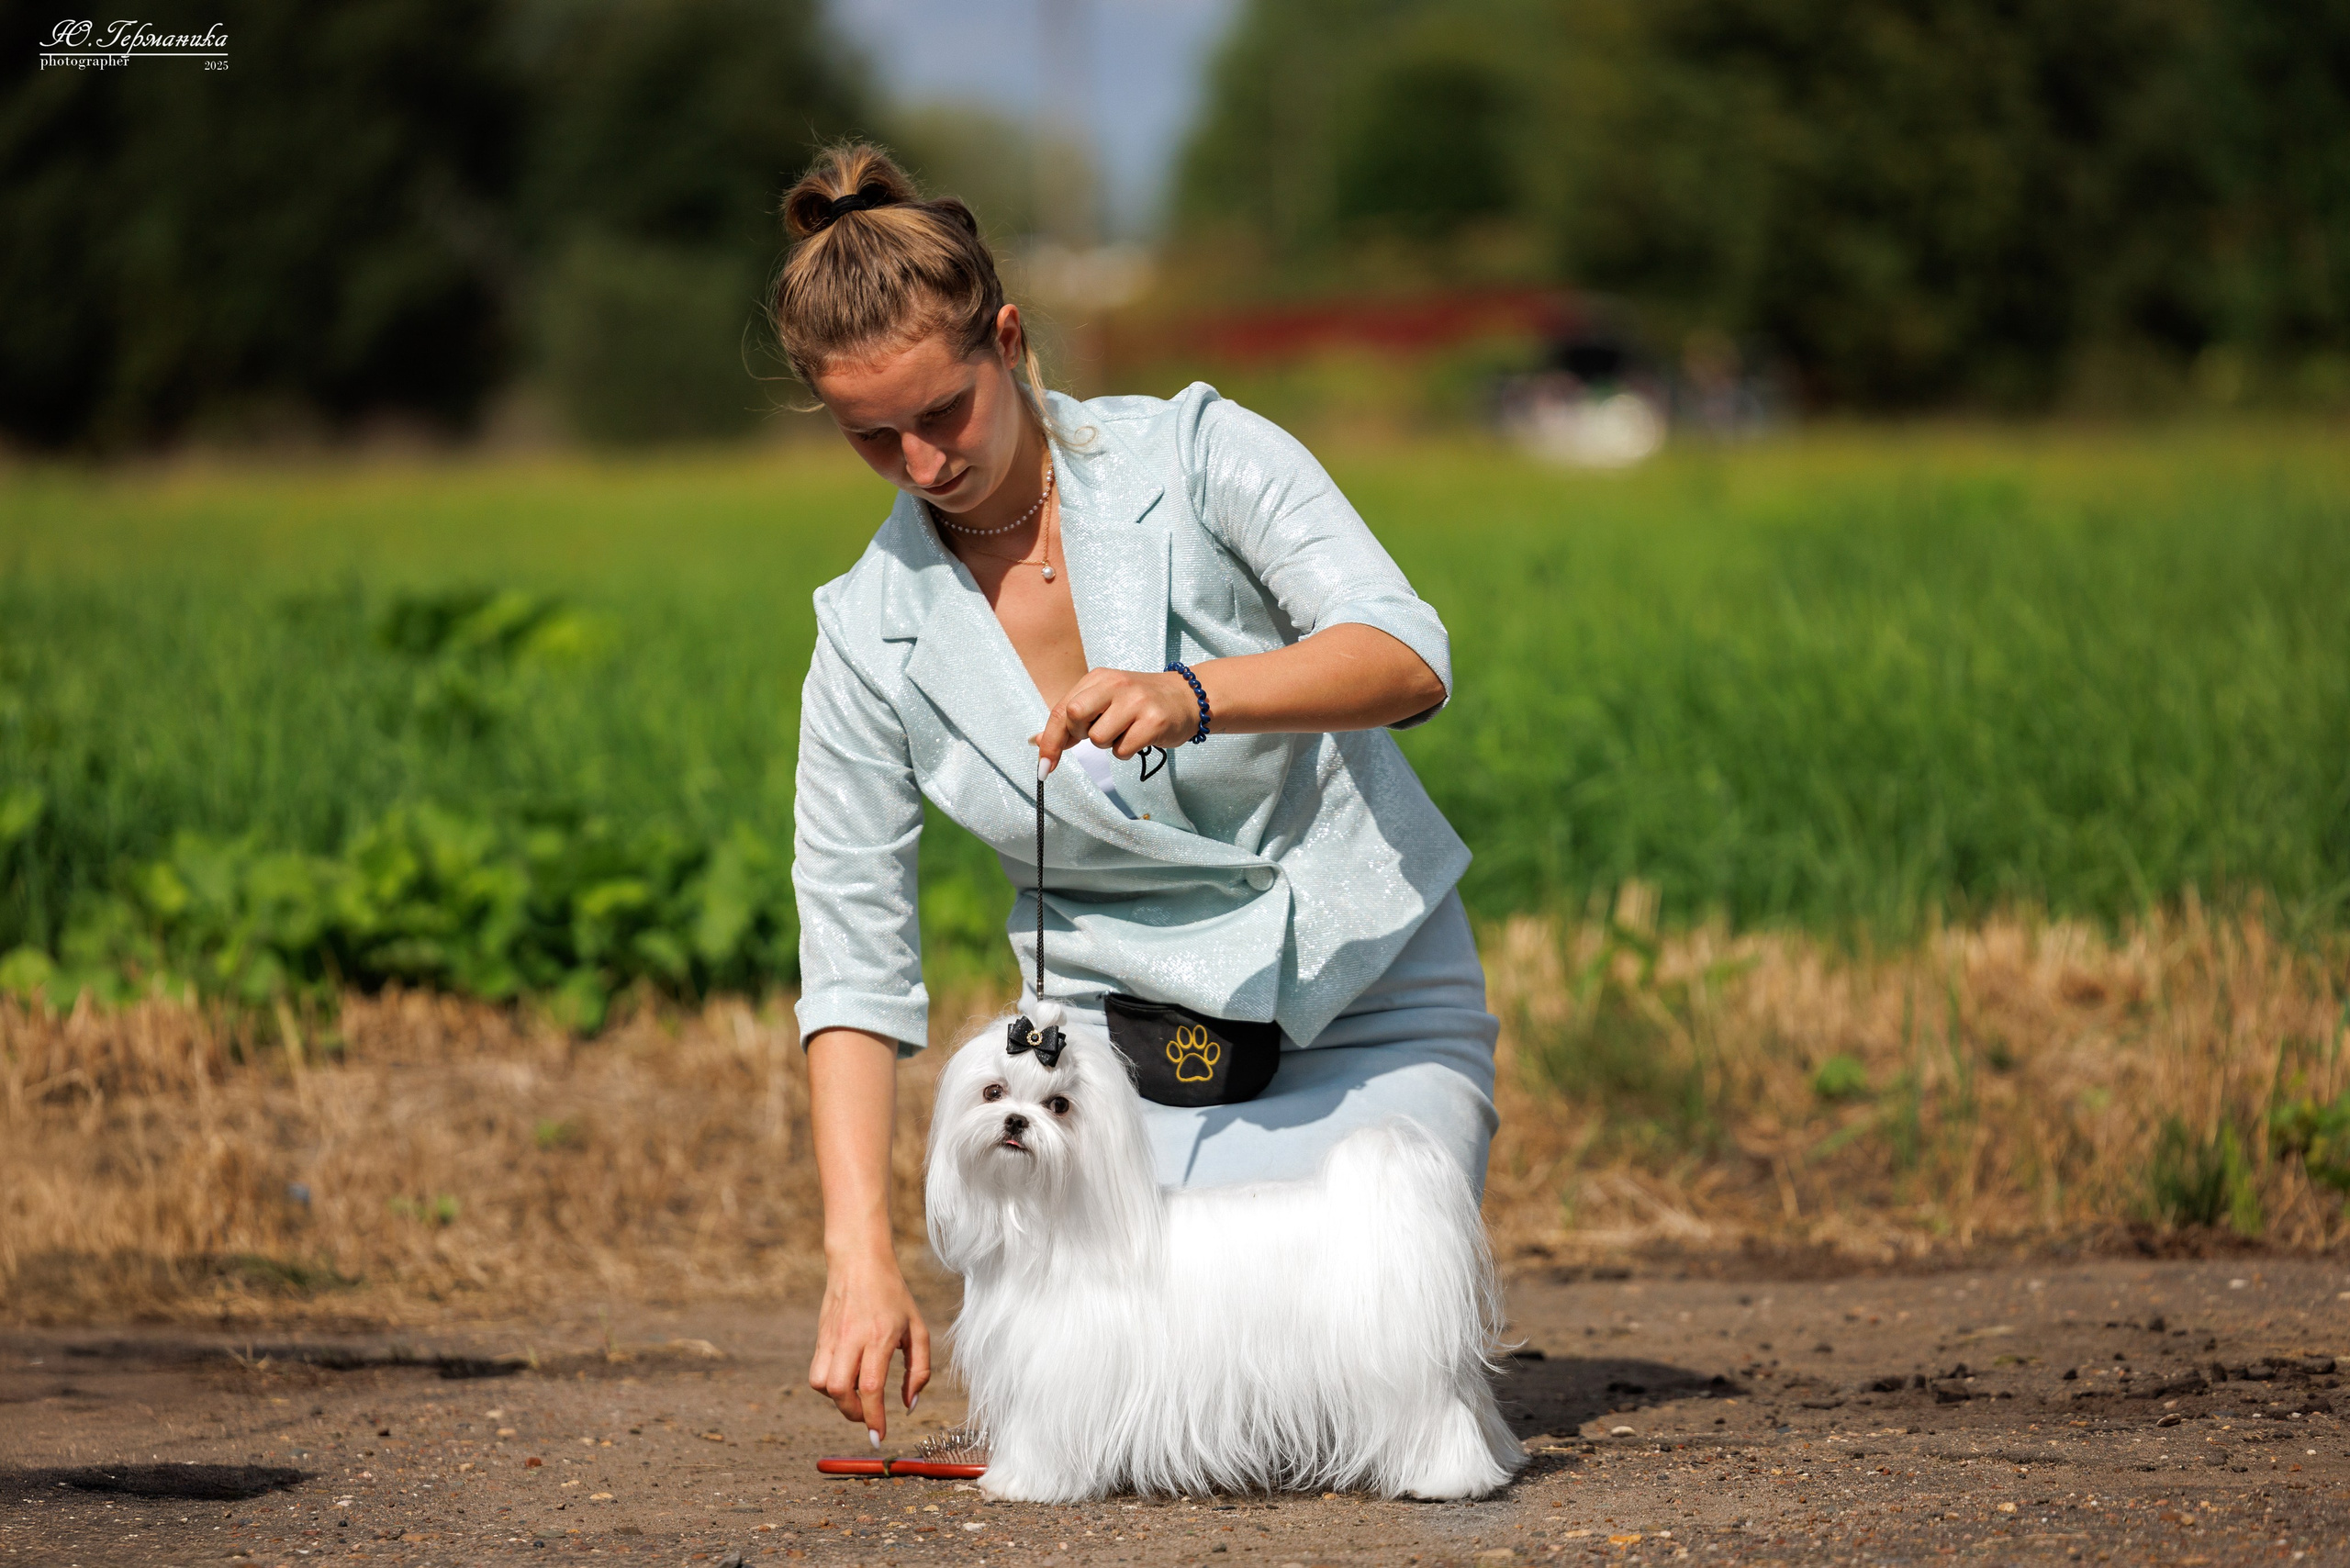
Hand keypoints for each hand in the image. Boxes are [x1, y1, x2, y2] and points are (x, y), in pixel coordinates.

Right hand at [808, 1249, 929, 1440]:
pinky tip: (846, 1378)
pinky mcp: (820, 1337)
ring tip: (857, 1394)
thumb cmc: (894, 1296)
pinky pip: (816, 1372)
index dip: (874, 1417)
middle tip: (868, 1416)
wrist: (859, 1262)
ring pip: (821, 1384)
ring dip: (838, 1399)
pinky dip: (828, 1385)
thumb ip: (919, 1370)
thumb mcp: (918, 1329)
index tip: (879, 1436)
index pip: (872, 1386)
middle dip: (853, 1413)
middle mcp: (852, 1337)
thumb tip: (910, 1406)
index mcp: (880, 1336)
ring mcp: (832, 1337)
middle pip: (840, 1390)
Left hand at [1031, 667, 1199, 773]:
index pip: (1061, 709)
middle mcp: (1115, 685)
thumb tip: (1037, 742)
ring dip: (1108, 744)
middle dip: (1079, 735)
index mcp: (1098, 678)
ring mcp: (1136, 702)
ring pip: (1098, 739)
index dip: (1049, 740)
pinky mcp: (1154, 721)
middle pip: (1074, 716)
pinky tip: (1139, 738)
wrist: (1186, 697)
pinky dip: (1127, 752)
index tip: (1044, 766)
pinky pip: (1122, 750)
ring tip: (1125, 732)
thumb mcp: (1104, 700)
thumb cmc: (1139, 702)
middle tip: (1097, 733)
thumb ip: (1073, 719)